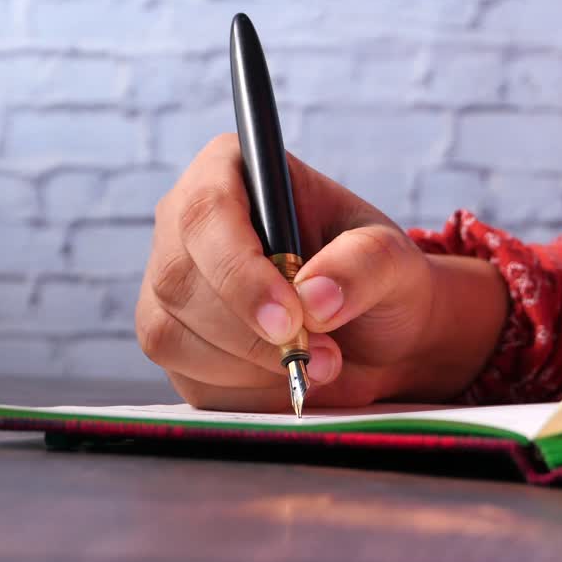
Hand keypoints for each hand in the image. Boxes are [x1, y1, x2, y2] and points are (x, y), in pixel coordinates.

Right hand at [134, 134, 507, 411]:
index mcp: (233, 171)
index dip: (239, 271)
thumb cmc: (376, 276)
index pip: (207, 212)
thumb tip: (314, 297)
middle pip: (178, 278)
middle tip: (322, 355)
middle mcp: (185, 221)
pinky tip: (287, 377)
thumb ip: (363, 264)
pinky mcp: (171, 339)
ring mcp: (169, 282)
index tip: (290, 319)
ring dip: (250, 366)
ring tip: (319, 363)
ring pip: (171, 333)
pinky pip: (184, 375)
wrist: (373, 331)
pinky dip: (242, 390)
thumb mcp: (391, 258)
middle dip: (250, 332)